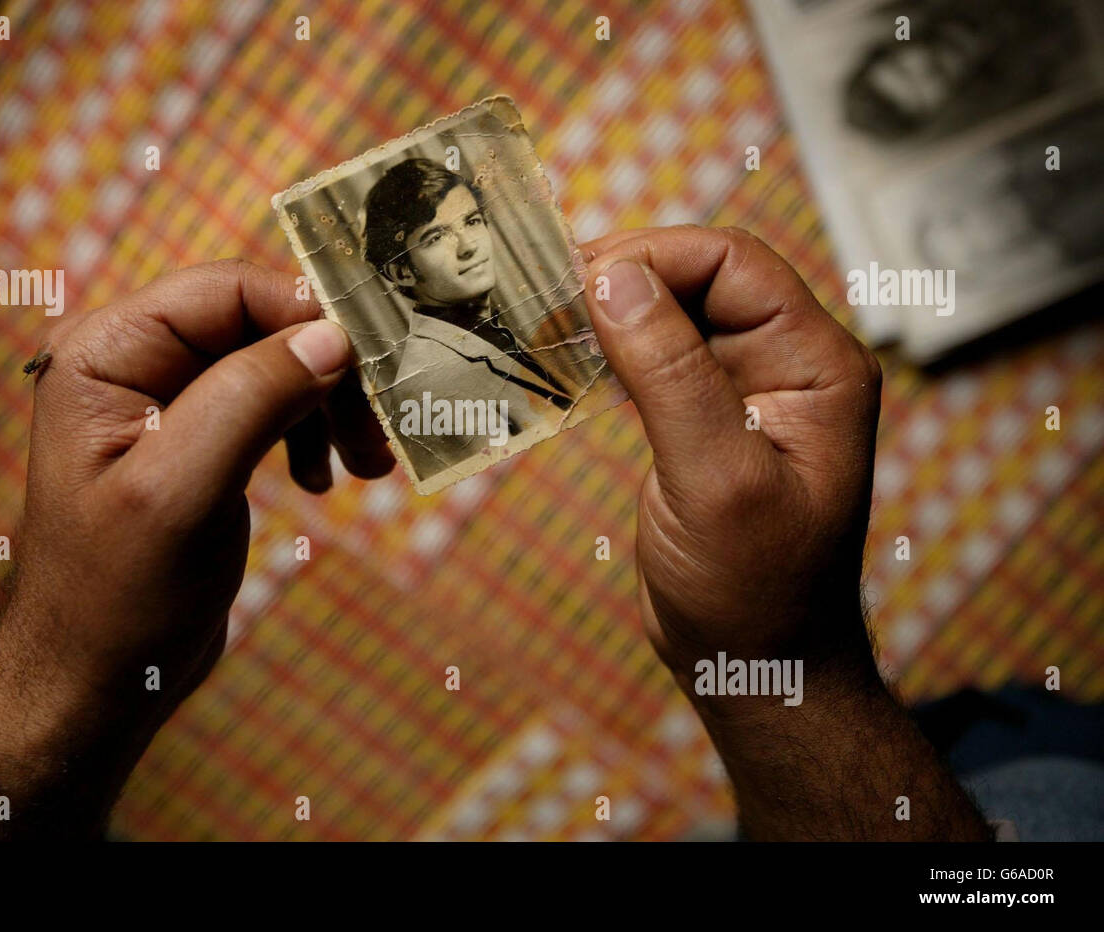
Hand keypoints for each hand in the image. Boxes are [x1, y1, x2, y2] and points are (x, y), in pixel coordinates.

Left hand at [0, 260, 392, 838]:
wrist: (96, 680)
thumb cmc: (117, 597)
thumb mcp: (182, 492)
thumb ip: (252, 399)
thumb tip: (333, 334)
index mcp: (104, 352)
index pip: (226, 290)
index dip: (307, 312)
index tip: (373, 361)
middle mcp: (130, 360)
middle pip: (258, 322)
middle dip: (326, 369)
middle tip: (377, 434)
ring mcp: (164, 398)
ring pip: (274, 361)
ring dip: (329, 403)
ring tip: (364, 466)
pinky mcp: (196, 436)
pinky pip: (270, 402)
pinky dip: (310, 430)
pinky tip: (324, 477)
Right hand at [583, 226, 988, 838]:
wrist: (758, 666)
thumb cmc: (753, 590)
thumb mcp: (713, 481)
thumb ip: (668, 374)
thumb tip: (611, 278)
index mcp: (818, 366)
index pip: (734, 264)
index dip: (655, 257)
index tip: (578, 280)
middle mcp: (789, 365)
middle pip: (702, 277)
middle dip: (626, 276)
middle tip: (545, 296)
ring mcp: (748, 390)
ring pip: (674, 312)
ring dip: (612, 311)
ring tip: (544, 320)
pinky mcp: (708, 418)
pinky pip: (658, 358)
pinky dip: (611, 350)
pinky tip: (567, 359)